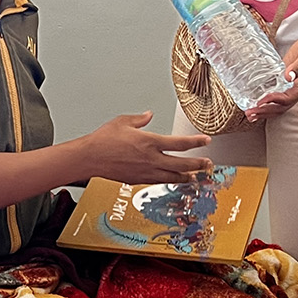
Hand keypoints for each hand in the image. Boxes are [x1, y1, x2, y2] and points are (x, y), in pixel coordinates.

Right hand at [83, 112, 211, 183]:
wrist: (90, 158)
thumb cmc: (103, 140)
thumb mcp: (122, 122)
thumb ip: (139, 119)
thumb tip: (148, 115)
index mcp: (150, 142)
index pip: (180, 143)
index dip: (196, 142)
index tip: (206, 141)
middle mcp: (151, 159)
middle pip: (182, 164)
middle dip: (198, 164)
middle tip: (208, 164)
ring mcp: (146, 172)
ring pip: (173, 177)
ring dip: (187, 176)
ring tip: (195, 176)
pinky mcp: (138, 180)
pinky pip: (159, 182)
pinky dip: (169, 181)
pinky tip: (172, 180)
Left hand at [245, 29, 297, 120]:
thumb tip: (288, 77)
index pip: (287, 99)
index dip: (273, 101)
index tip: (260, 101)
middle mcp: (297, 91)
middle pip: (281, 107)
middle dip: (265, 111)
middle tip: (250, 113)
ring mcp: (291, 89)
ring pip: (278, 105)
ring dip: (264, 111)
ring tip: (250, 114)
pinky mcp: (285, 84)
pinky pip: (276, 97)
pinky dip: (266, 103)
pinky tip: (255, 105)